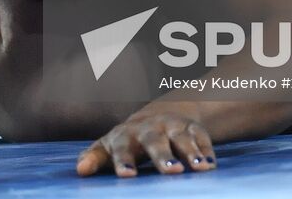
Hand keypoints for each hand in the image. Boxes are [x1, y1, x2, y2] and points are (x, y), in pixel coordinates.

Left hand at [76, 107, 215, 177]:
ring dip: (191, 152)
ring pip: (182, 137)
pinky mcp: (192, 127)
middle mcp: (150, 128)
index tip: (127, 175)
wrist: (156, 116)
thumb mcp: (108, 146)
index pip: (122, 147)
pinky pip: (201, 137)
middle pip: (155, 140)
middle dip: (163, 156)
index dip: (123, 160)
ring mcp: (172, 126)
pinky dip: (207, 150)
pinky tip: (211, 165)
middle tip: (171, 172)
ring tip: (199, 169)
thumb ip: (95, 157)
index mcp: (125, 135)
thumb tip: (80, 170)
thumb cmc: (127, 140)